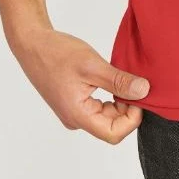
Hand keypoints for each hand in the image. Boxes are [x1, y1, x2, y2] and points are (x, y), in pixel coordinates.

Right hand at [9, 25, 149, 142]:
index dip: (132, 117)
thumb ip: (118, 81)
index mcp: (79, 116)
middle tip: (134, 81)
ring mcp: (75, 113)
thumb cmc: (58, 54)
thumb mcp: (93, 65)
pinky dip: (111, 96)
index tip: (139, 93)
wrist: (34, 45)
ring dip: (120, 100)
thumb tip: (144, 91)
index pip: (114, 133)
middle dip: (129, 107)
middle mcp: (76, 120)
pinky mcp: (75, 104)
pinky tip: (112, 78)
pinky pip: (99, 108)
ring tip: (123, 77)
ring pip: (107, 117)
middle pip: (112, 126)